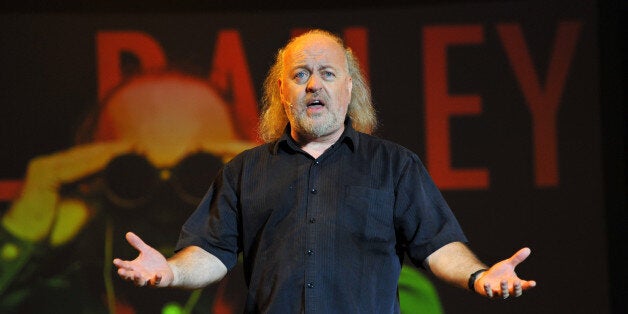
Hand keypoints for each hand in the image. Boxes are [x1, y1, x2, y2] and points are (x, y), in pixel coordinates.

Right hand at [2, 141, 130, 241]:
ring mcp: (45, 167)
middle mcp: (50, 164)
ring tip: (131, 148)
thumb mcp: (88, 206)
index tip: (137, 149)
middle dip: (114, 150)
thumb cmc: (57, 229)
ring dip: (109, 153)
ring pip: (83, 157)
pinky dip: (95, 162)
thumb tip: (122, 178)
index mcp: (58, 170)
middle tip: (139, 146)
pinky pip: (76, 167)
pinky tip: (113, 157)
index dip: (113, 153)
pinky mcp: (44, 175)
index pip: (89, 158)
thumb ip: (101, 190)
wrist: (32, 245)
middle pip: (87, 154)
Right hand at [113, 232, 173, 286]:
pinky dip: (156, 279)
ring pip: (140, 282)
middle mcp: (139, 275)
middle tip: (120, 271)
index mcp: (134, 267)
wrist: (166, 270)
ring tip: (137, 274)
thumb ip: (137, 244)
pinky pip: (156, 282)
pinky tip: (158, 274)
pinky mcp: (157, 282)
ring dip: (138, 279)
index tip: (115, 261)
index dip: (120, 264)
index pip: (125, 266)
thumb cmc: (153, 261)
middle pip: (129, 276)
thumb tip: (128, 233)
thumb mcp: (146, 251)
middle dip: (125, 274)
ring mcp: (147, 280)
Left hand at [474, 247, 536, 298]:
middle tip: (517, 282)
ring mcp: (498, 293)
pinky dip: (488, 289)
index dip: (528, 285)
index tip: (533, 283)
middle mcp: (508, 290)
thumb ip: (517, 259)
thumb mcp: (508, 265)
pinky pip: (489, 293)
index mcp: (514, 284)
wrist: (486, 278)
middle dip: (516, 288)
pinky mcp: (489, 293)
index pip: (524, 286)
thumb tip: (528, 249)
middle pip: (515, 292)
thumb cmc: (499, 273)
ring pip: (503, 294)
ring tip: (503, 280)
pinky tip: (487, 283)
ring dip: (503, 288)